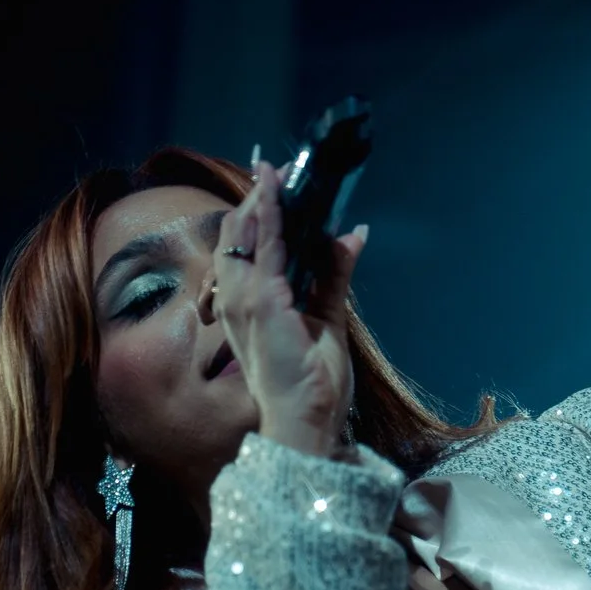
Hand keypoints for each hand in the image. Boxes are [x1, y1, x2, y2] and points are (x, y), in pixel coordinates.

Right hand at [212, 158, 368, 457]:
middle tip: (278, 171)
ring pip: (246, 235)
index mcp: (248, 306)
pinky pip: (267, 249)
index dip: (255, 214)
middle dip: (257, 199)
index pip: (243, 249)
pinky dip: (273, 218)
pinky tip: (280, 195)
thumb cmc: (311, 380)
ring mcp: (245, 301)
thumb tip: (352, 235)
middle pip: (238, 235)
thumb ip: (333, 274)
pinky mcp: (263, 303)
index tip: (274, 185)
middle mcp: (238, 300)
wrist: (308, 418)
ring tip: (277, 173)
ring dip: (261, 200)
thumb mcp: (327, 315)